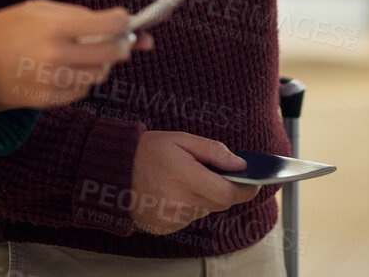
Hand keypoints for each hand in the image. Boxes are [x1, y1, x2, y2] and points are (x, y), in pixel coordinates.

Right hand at [0, 0, 153, 109]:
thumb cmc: (4, 29)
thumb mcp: (38, 9)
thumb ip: (76, 14)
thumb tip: (115, 21)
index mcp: (56, 26)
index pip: (109, 24)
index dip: (123, 20)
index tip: (124, 19)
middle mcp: (57, 55)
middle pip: (111, 53)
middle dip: (121, 45)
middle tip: (120, 40)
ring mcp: (53, 80)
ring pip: (99, 75)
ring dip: (100, 64)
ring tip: (86, 54)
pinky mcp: (47, 100)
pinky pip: (81, 91)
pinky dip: (82, 81)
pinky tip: (69, 70)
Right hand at [127, 131, 261, 234]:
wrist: (112, 171)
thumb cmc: (147, 151)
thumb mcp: (182, 140)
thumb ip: (214, 152)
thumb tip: (241, 165)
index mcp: (186, 178)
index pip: (229, 194)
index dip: (247, 188)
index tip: (255, 182)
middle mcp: (180, 203)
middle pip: (220, 203)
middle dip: (224, 189)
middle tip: (214, 172)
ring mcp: (172, 219)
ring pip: (204, 210)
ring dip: (204, 197)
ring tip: (186, 179)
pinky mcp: (165, 227)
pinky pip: (189, 218)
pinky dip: (189, 205)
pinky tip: (174, 191)